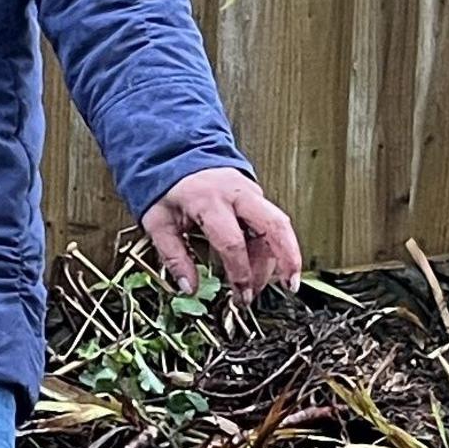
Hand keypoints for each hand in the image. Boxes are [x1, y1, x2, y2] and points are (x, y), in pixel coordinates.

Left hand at [142, 167, 303, 298]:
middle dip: (288, 257)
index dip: (240, 273)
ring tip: (264, 285)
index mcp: (207, 200)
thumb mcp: (158, 222)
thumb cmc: (168, 188)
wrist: (176, 152)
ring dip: (280, 257)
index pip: (232, 242)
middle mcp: (235, 193)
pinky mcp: (256, 196)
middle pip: (274, 225)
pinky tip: (265, 268)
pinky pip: (272, 223)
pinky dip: (273, 247)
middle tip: (290, 286)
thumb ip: (174, 256)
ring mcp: (250, 192)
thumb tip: (190, 288)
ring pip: (278, 225)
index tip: (240, 295)